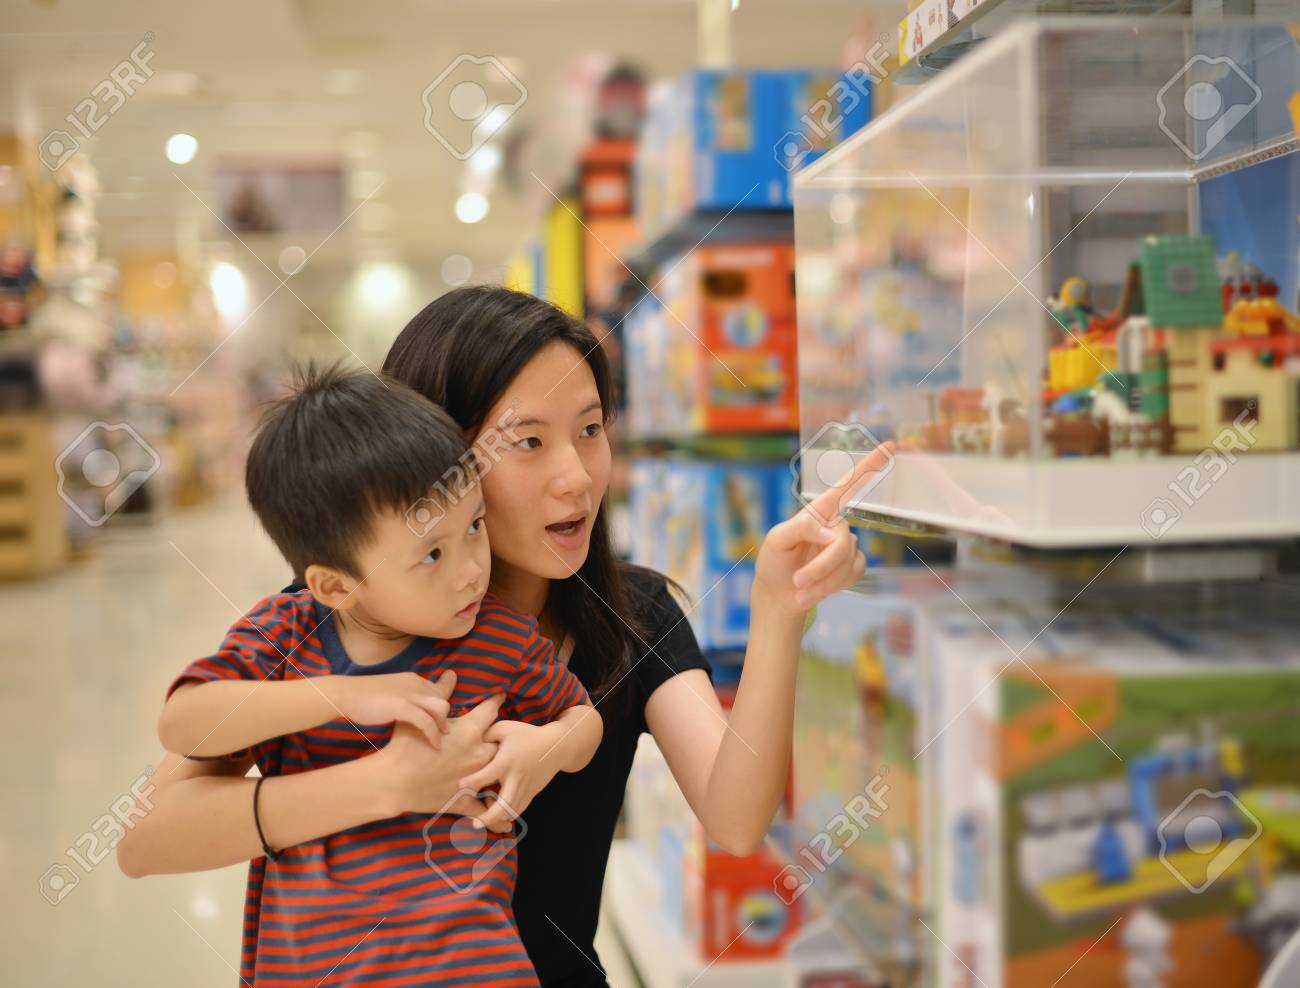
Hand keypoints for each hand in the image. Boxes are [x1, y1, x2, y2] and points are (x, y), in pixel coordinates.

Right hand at [323, 669, 453, 748]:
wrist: (345, 694)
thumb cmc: (363, 696)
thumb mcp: (390, 692)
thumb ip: (403, 697)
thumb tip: (409, 710)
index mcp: (412, 679)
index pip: (437, 690)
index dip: (441, 707)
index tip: (442, 721)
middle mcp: (415, 684)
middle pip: (443, 698)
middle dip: (446, 717)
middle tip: (444, 732)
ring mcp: (410, 694)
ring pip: (441, 708)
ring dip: (443, 725)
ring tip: (442, 739)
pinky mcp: (403, 707)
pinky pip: (427, 722)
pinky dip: (433, 735)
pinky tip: (435, 745)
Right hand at [376, 691, 503, 818]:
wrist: (393, 781)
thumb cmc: (405, 746)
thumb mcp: (421, 716)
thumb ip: (440, 694)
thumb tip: (451, 674)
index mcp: (470, 731)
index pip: (490, 711)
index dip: (496, 702)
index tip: (501, 697)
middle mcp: (478, 753)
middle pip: (498, 743)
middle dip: (501, 740)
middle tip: (506, 738)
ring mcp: (474, 778)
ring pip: (497, 775)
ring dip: (502, 775)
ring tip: (512, 778)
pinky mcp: (464, 800)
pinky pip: (485, 810)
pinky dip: (495, 818)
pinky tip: (506, 825)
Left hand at [458, 718, 574, 831]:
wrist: (556, 746)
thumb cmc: (527, 735)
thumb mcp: (505, 728)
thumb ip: (486, 734)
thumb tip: (470, 742)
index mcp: (506, 761)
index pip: (488, 774)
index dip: (473, 781)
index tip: (459, 785)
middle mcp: (515, 778)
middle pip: (504, 803)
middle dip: (490, 816)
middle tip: (475, 824)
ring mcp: (525, 788)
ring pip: (512, 810)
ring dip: (498, 818)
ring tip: (484, 818)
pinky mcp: (531, 793)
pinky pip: (520, 809)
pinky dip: (508, 815)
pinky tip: (499, 815)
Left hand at [754, 443, 895, 614]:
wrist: (778, 594)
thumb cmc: (774, 562)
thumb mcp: (776, 540)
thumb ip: (800, 528)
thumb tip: (831, 534)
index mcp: (818, 511)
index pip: (847, 485)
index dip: (869, 466)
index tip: (890, 446)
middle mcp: (836, 525)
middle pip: (842, 543)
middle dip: (821, 567)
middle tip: (798, 581)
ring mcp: (847, 546)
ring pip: (846, 562)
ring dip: (821, 582)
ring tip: (799, 590)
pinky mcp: (853, 567)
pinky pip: (853, 575)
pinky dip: (830, 588)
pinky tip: (813, 591)